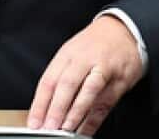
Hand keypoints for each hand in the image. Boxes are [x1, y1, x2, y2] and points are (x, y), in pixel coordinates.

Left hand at [27, 15, 144, 135]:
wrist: (124, 30)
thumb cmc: (95, 45)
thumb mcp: (73, 54)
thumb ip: (60, 79)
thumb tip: (46, 109)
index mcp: (68, 54)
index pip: (49, 80)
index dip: (40, 104)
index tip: (34, 122)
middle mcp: (84, 59)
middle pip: (67, 84)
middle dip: (56, 108)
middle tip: (48, 127)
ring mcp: (103, 67)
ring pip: (88, 91)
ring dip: (75, 113)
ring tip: (66, 129)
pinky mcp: (120, 79)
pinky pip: (106, 101)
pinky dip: (95, 118)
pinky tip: (86, 129)